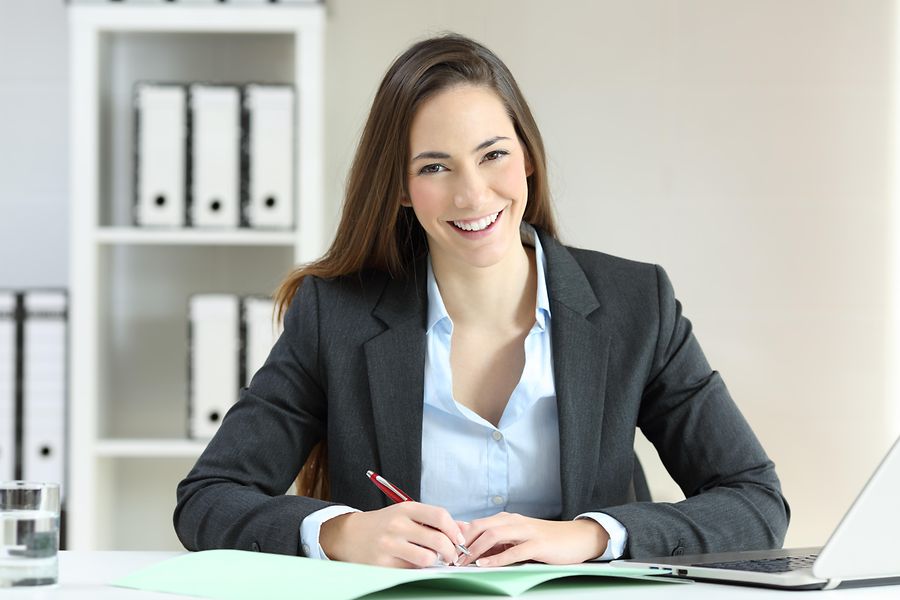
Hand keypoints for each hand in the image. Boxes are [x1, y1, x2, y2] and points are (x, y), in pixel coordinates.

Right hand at [318, 502, 466, 567]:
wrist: (350, 535)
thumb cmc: (385, 524)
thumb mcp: (407, 514)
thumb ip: (434, 520)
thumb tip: (465, 529)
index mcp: (406, 509)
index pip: (440, 516)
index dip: (455, 530)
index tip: (459, 540)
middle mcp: (397, 525)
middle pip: (438, 540)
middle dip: (451, 552)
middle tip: (452, 556)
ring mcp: (389, 545)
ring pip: (427, 558)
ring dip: (435, 562)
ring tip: (433, 560)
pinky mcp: (382, 564)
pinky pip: (411, 571)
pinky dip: (419, 570)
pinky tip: (416, 565)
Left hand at [457, 512, 609, 566]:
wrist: (575, 538)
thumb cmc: (544, 541)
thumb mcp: (517, 539)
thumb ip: (496, 541)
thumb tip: (470, 545)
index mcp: (507, 519)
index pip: (476, 524)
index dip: (460, 537)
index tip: (448, 550)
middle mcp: (514, 521)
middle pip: (480, 527)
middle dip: (463, 543)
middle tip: (451, 558)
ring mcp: (526, 531)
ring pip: (493, 535)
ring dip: (475, 550)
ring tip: (463, 562)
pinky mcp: (537, 544)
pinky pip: (513, 551)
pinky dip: (496, 558)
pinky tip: (485, 564)